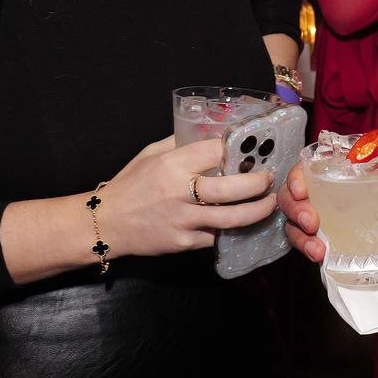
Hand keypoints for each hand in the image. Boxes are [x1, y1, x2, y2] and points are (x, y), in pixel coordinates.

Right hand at [99, 136, 278, 255]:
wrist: (107, 223)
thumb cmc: (131, 184)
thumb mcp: (152, 154)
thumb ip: (181, 144)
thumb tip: (214, 134)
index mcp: (173, 165)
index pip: (217, 152)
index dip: (238, 150)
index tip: (252, 150)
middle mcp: (180, 193)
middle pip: (232, 189)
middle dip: (258, 183)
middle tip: (270, 179)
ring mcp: (184, 221)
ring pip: (232, 219)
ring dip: (258, 211)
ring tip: (270, 203)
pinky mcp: (184, 243)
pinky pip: (217, 237)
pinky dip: (232, 229)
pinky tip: (243, 221)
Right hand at [283, 167, 377, 262]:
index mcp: (352, 173)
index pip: (315, 164)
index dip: (299, 173)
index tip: (301, 188)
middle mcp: (334, 193)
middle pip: (296, 192)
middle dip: (295, 206)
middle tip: (311, 221)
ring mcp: (328, 219)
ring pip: (294, 218)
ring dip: (298, 232)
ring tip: (317, 247)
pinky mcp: (328, 243)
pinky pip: (304, 242)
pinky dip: (306, 248)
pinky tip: (319, 255)